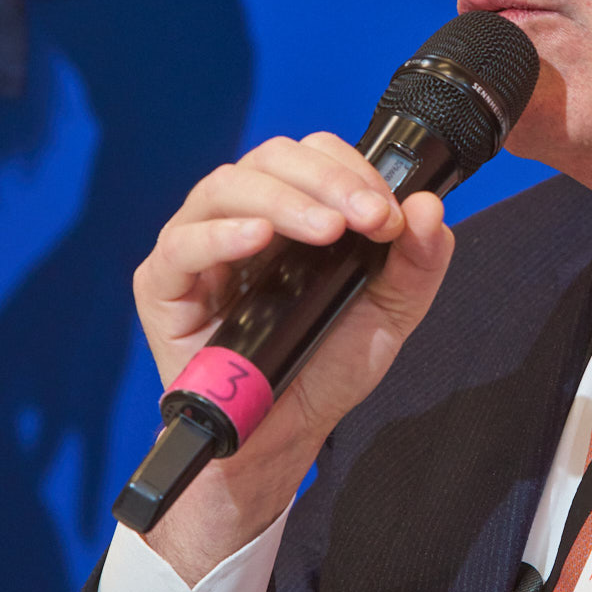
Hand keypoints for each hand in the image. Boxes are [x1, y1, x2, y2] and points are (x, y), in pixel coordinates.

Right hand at [135, 133, 453, 582]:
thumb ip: (416, 262)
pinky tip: (256, 239)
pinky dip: (219, 235)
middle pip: (271, 158)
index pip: (314, 155)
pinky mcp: (163, 285)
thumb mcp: (389, 314)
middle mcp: (243, 216)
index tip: (387, 213)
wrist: (284, 436)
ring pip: (225, 186)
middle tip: (366, 218)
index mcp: (294, 211)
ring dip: (283, 199)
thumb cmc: (327, 367)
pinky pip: (180, 245)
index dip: (352, 170)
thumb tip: (428, 207)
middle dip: (327, 181)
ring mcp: (199, 247)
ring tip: (324, 229)